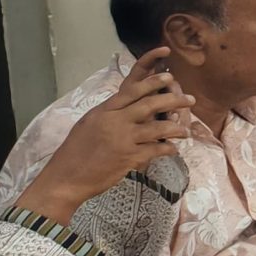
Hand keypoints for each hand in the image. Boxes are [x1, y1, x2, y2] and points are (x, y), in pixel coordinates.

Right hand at [13, 48, 193, 223]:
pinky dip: (168, 149)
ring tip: (186, 130)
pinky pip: (156, 150)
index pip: (132, 91)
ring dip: (176, 128)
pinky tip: (173, 150)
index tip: (169, 77)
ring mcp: (123, 139)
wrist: (65, 178)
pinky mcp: (129, 157)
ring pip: (159, 128)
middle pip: (150, 105)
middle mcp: (115, 122)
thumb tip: (126, 106)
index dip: (153, 82)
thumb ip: (109, 114)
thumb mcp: (88, 124)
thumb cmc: (75, 152)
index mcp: (104, 111)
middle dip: (174, 100)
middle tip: (190, 99)